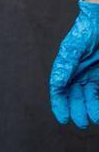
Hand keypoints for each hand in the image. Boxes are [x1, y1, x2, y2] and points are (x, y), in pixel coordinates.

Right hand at [48, 1, 98, 127]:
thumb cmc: (88, 28)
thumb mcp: (74, 47)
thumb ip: (65, 66)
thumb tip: (56, 84)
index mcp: (67, 69)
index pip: (59, 91)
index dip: (60, 106)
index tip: (64, 119)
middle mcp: (80, 74)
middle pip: (76, 97)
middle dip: (78, 111)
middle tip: (83, 123)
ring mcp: (94, 74)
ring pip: (92, 96)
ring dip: (93, 108)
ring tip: (96, 119)